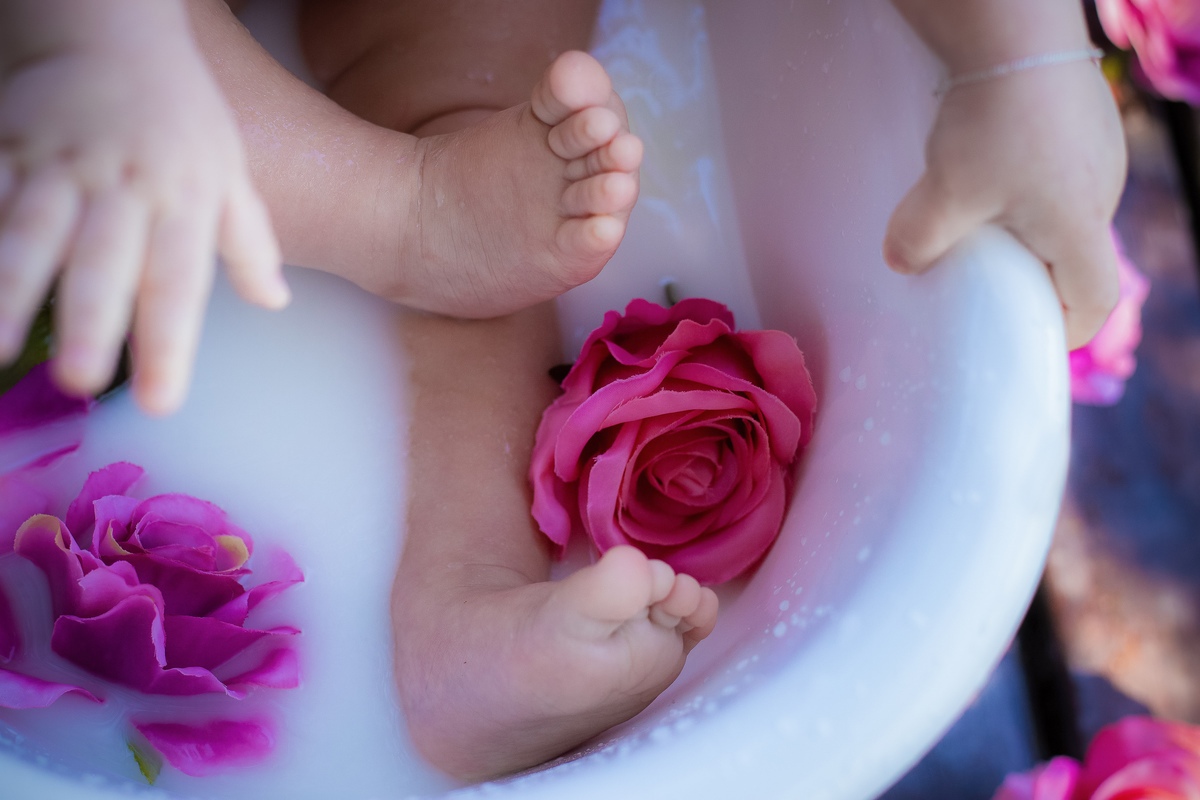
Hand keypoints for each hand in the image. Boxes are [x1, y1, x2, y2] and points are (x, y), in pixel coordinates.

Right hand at [0, 6, 286, 413]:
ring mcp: (58, 163)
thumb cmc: (178, 110)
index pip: (179, 282)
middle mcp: (122, 186)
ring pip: (29, 230)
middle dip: (91, 320)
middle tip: (79, 379)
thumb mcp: (228, 170)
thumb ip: (248, 241)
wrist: (107, 19)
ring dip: (10, 288)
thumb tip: (275, 302)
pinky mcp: (6, 141)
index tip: (160, 402)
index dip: (169, 344)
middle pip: (104, 261)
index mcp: (181, 200)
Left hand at [882, 61, 1126, 348]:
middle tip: (987, 283)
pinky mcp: (1085, 123)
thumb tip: (900, 264)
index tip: (1029, 337)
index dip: (1066, 330)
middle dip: (1035, 279)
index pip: (1094, 301)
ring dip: (1028, 229)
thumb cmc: (992, 122)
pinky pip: (1060, 174)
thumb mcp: (945, 194)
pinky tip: (990, 172)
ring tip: (978, 225)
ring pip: (1066, 214)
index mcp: (1078, 227)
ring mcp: (1098, 155)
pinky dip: (1029, 188)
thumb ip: (918, 242)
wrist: (1015, 32)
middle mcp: (1101, 194)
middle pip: (1078, 259)